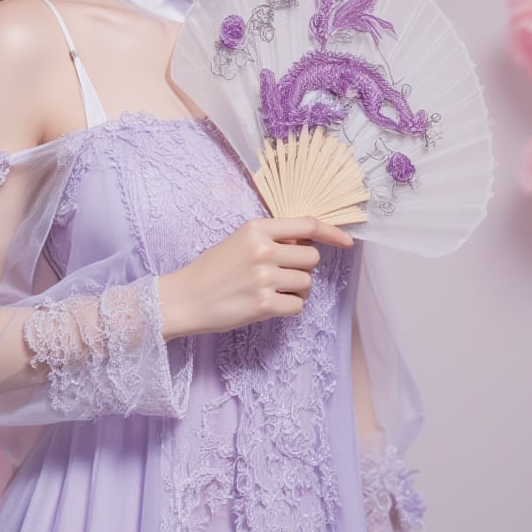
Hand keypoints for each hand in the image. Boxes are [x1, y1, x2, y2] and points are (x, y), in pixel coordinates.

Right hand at [158, 216, 352, 340]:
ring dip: (294, 290)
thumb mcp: (239, 241)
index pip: (307, 224)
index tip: (347, 242)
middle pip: (312, 258)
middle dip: (302, 268)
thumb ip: (271, 238)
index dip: (332, 232)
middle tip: (280, 275)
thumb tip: (307, 243)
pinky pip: (297, 306)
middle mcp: (263, 250)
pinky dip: (288, 308)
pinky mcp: (264, 305)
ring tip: (268, 291)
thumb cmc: (211, 270)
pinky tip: (266, 305)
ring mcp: (264, 278)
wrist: (184, 299)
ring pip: (306, 283)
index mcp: (256, 228)